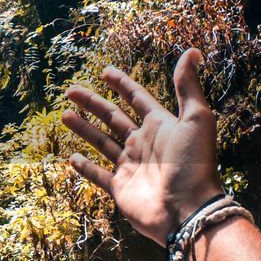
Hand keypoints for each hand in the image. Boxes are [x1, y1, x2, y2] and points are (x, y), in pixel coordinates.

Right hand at [61, 49, 221, 245]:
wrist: (188, 210)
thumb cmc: (194, 163)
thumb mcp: (196, 119)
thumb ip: (188, 86)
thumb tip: (191, 51)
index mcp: (160, 126)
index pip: (137, 99)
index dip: (121, 84)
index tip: (105, 71)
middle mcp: (144, 144)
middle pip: (113, 118)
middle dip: (92, 103)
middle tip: (70, 90)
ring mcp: (130, 167)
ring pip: (101, 142)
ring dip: (83, 129)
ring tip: (64, 115)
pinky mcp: (120, 189)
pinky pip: (98, 175)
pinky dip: (84, 167)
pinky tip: (71, 157)